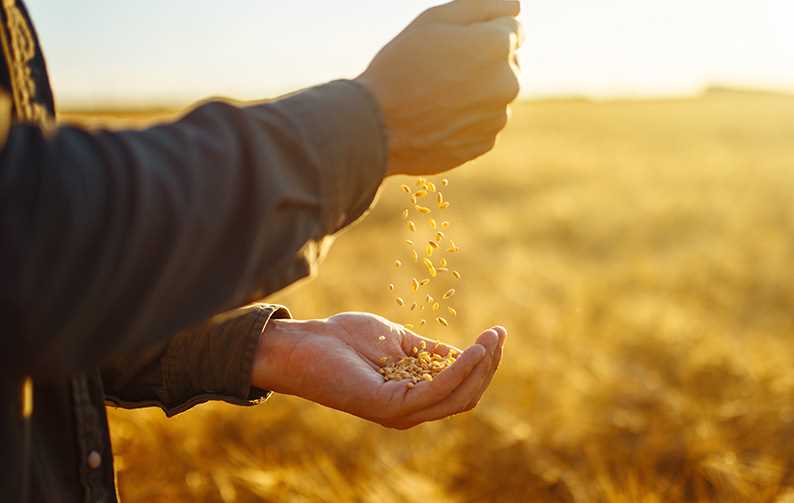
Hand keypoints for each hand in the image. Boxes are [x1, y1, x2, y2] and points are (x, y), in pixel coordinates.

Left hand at [251, 312, 505, 428]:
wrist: (305, 344)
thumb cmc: (345, 340)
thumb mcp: (399, 343)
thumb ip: (429, 351)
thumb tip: (467, 352)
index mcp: (413, 397)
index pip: (461, 389)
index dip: (484, 363)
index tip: (497, 333)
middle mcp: (410, 411)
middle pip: (466, 396)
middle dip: (489, 366)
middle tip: (499, 335)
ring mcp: (400, 412)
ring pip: (457, 397)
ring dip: (480, 367)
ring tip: (490, 339)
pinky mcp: (389, 406)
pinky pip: (436, 390)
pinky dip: (459, 370)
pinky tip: (471, 349)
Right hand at [356, 0, 522, 176]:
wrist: (378, 127)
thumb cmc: (401, 66)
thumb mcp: (434, 20)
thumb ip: (482, 6)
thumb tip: (515, 9)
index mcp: (498, 45)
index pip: (513, 28)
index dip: (482, 32)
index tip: (455, 44)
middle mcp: (508, 82)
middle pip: (508, 63)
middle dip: (485, 62)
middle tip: (442, 71)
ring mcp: (498, 117)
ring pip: (495, 95)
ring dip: (477, 92)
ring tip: (437, 97)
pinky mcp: (485, 143)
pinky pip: (483, 124)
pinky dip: (467, 120)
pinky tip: (438, 118)